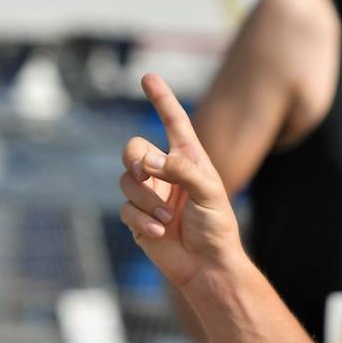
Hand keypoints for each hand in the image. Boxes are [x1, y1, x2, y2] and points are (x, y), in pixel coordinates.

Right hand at [118, 74, 243, 288]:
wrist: (207, 265)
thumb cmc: (216, 227)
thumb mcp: (209, 192)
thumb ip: (181, 170)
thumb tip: (146, 161)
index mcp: (188, 160)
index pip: (173, 122)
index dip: (161, 99)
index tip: (148, 76)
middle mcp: (166, 172)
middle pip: (133, 148)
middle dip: (135, 159)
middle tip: (145, 173)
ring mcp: (150, 194)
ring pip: (127, 181)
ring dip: (147, 200)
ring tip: (170, 219)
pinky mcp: (138, 217)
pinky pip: (125, 209)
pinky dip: (142, 221)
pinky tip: (162, 233)